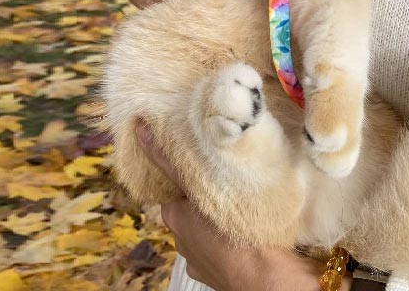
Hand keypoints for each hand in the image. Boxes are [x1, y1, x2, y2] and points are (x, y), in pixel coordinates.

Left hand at [135, 124, 350, 290]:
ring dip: (220, 213)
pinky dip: (234, 232)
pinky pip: (226, 245)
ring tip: (242, 193)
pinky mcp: (225, 273)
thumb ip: (172, 162)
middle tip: (224, 170)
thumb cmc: (233, 231)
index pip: (172, 187)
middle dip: (204, 191)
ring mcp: (204, 262)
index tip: (199, 154)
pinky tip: (250, 221)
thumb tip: (141, 131)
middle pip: (190, 207)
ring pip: (209, 227)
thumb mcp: (201, 187)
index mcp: (175, 219)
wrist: (267, 277)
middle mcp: (184, 243)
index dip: (183, 171)